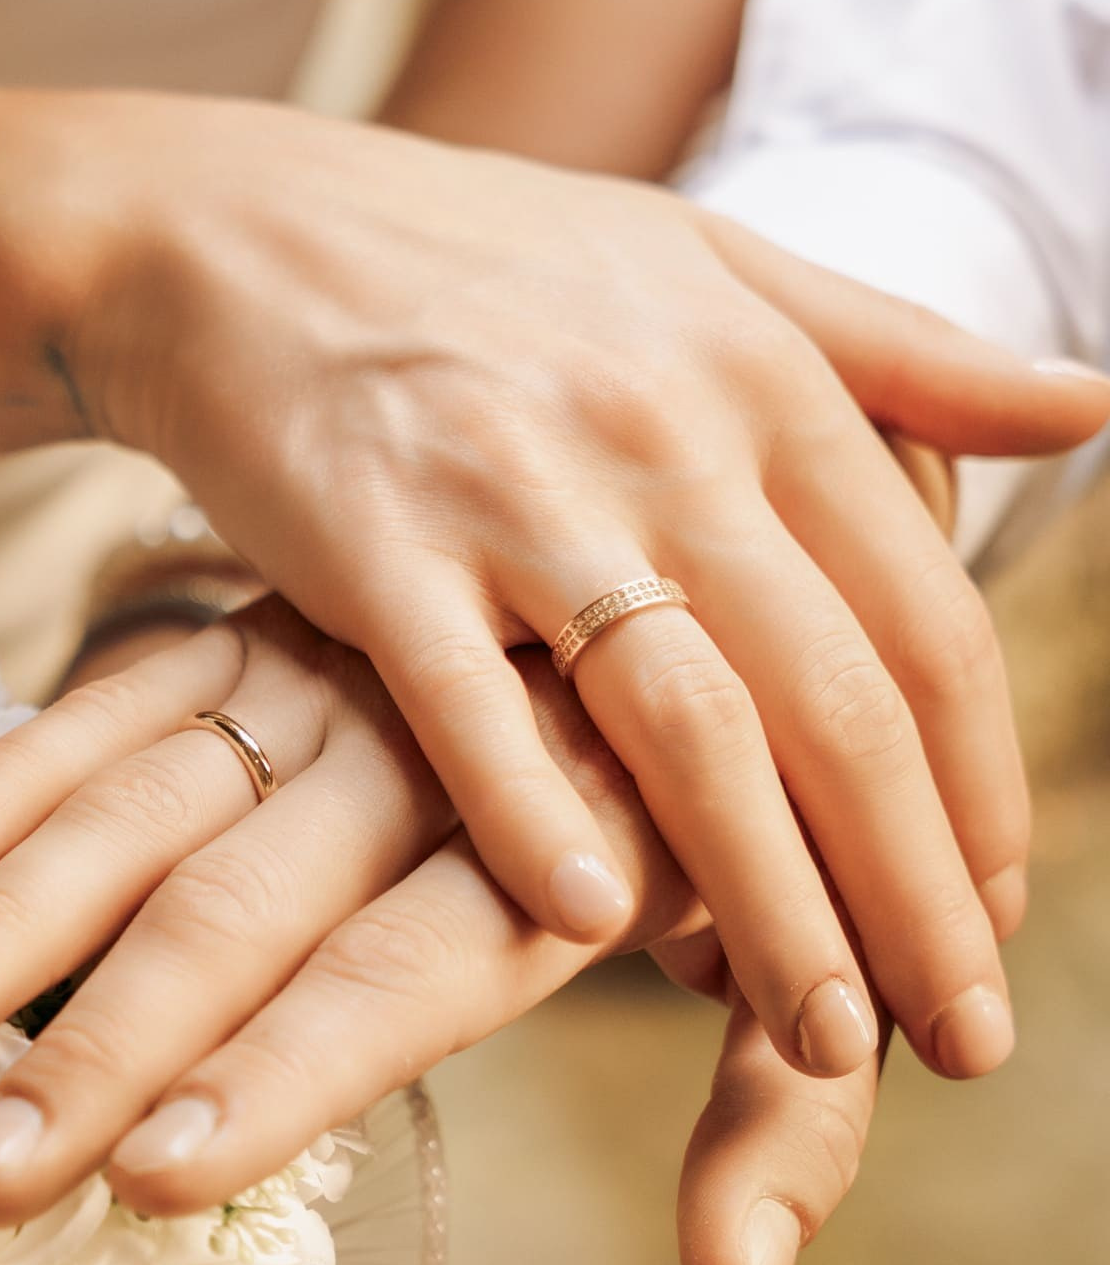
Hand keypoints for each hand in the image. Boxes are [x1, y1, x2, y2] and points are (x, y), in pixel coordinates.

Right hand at [0, 596, 871, 1264]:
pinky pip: (137, 689)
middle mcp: (440, 747)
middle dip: (109, 1047)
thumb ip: (782, 1127)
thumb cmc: (767, 805)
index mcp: (577, 829)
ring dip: (24, 920)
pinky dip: (29, 767)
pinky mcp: (278, 621)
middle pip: (251, 903)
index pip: (409, 968)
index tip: (154, 1180)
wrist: (726, 520)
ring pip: (163, 800)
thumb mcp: (807, 951)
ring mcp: (343, 671)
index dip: (288, 1074)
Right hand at [20, 92, 1107, 1080]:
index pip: (919, 622)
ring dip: (769, 899)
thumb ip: (896, 350)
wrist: (239, 226)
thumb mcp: (712, 264)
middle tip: (960, 1038)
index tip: (995, 919)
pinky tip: (593, 927)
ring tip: (825, 1038)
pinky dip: (533, 814)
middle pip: (831, 697)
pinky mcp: (372, 543)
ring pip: (682, 724)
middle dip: (912, 888)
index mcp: (762, 381)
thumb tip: (1084, 405)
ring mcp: (516, 490)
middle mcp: (663, 435)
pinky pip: (469, 702)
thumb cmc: (482, 262)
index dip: (977, 788)